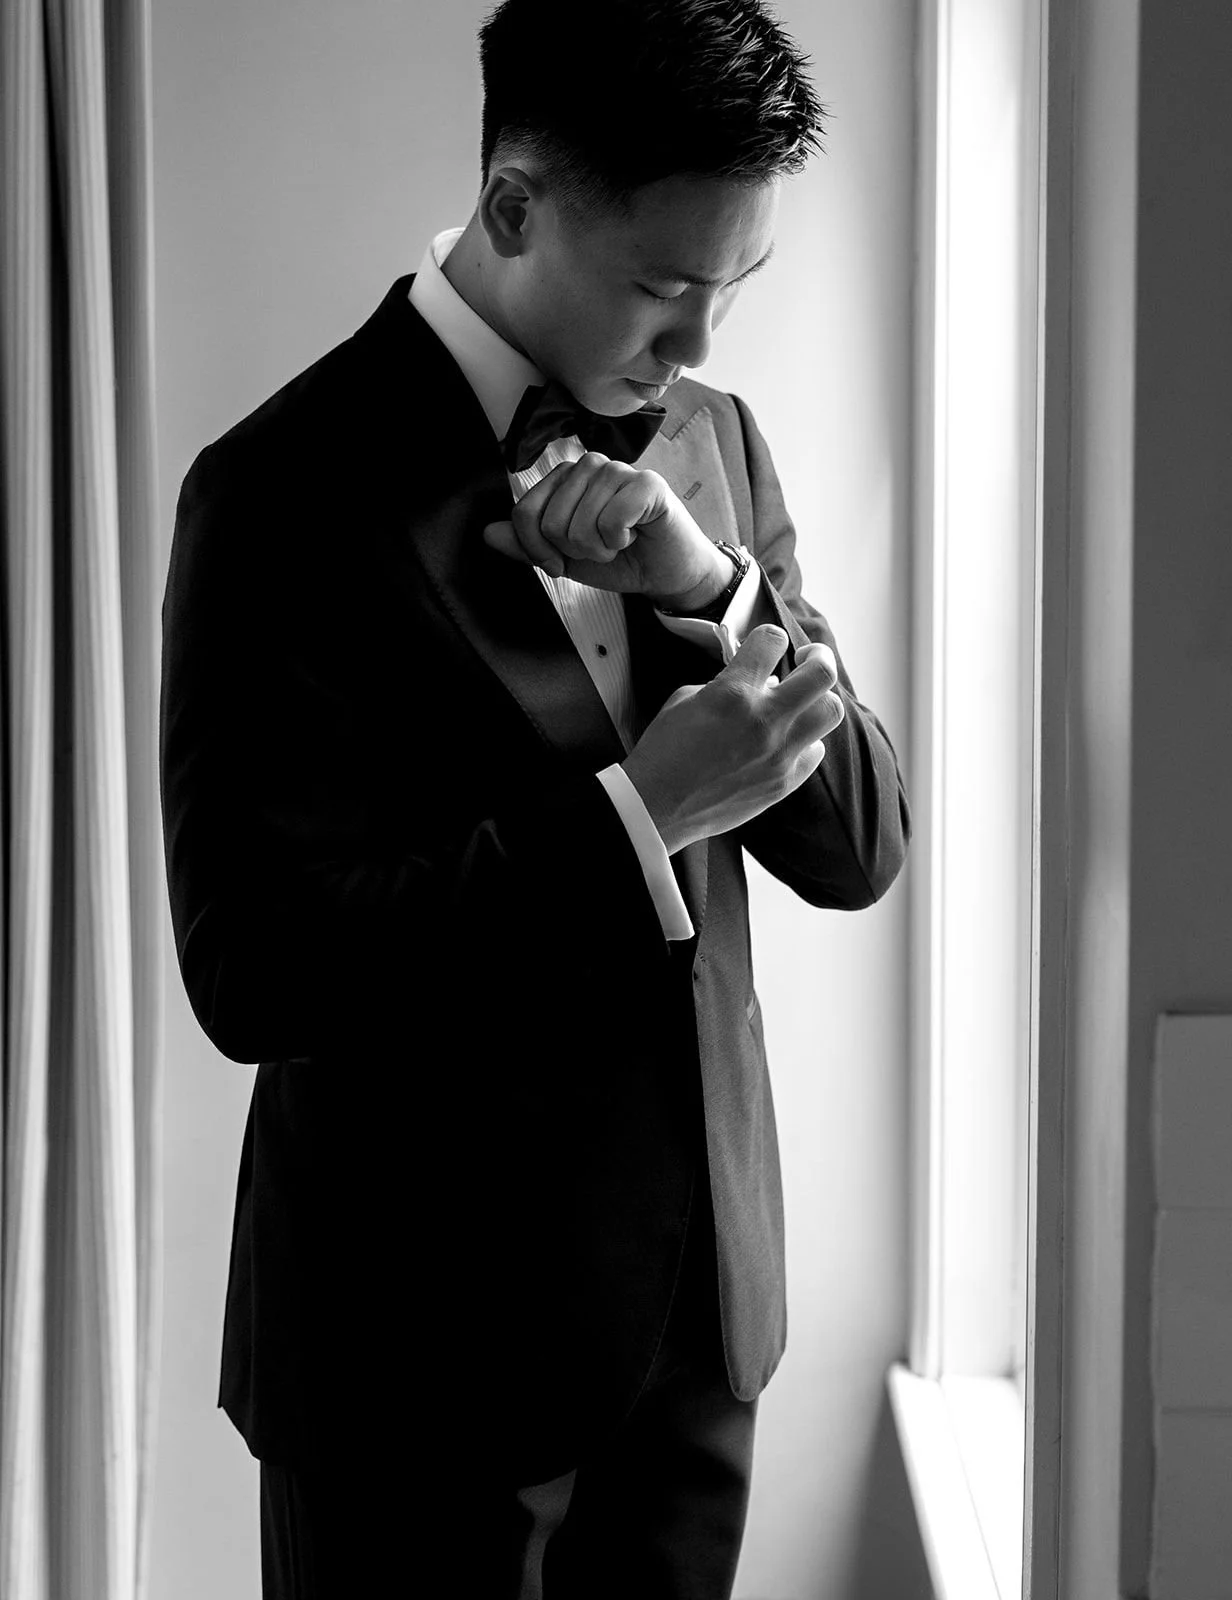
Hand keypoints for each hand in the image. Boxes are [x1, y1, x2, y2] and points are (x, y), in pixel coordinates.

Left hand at [482, 453, 730, 606]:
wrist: (666, 573)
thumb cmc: (620, 559)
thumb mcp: (564, 558)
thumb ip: (527, 546)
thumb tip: (488, 533)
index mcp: (565, 478)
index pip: (524, 513)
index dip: (538, 551)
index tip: (561, 562)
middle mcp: (589, 466)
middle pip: (551, 522)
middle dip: (575, 551)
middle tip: (601, 548)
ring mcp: (619, 470)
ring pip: (580, 524)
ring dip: (600, 549)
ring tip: (619, 542)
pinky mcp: (648, 483)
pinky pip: (611, 520)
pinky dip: (620, 540)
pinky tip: (635, 535)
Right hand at [621, 626, 846, 854]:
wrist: (657, 806)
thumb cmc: (663, 749)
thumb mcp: (685, 699)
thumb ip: (727, 683)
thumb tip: (761, 681)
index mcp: (733, 692)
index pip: (774, 640)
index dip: (771, 636)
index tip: (769, 644)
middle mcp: (764, 720)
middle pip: (821, 673)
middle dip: (819, 656)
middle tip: (810, 657)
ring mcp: (779, 754)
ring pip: (831, 711)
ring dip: (819, 699)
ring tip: (805, 700)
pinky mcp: (784, 782)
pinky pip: (815, 751)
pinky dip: (806, 740)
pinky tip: (789, 739)